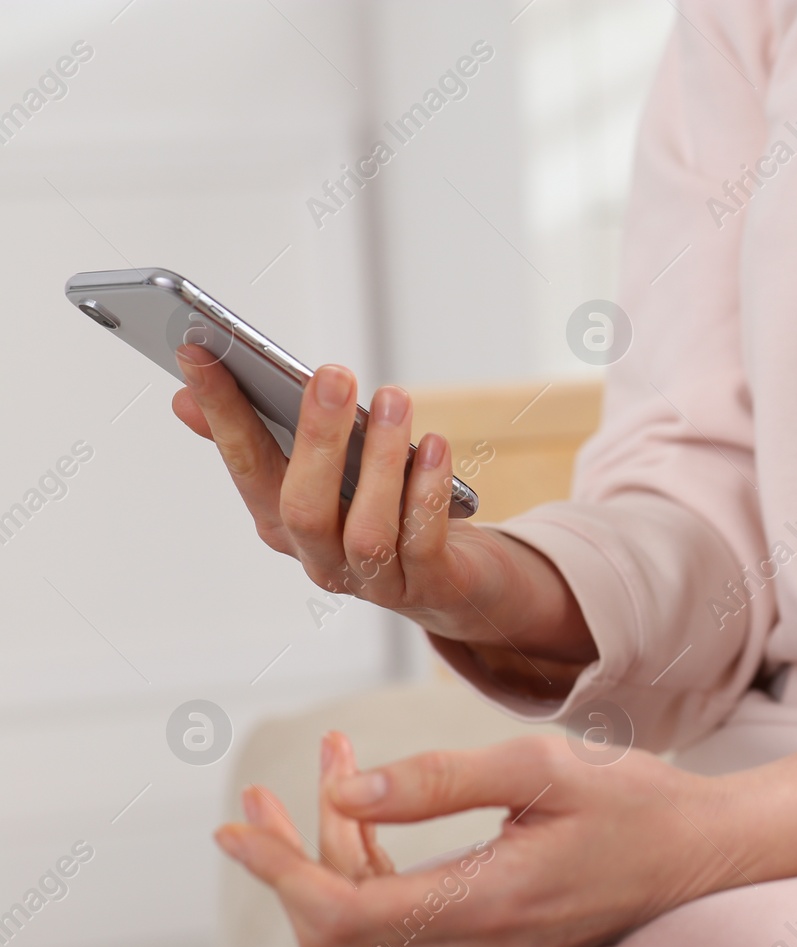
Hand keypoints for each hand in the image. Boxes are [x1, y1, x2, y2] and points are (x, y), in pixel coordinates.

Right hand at [170, 347, 593, 661]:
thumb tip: (185, 398)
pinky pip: (423, 543)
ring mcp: (373, 579)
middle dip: (316, 438)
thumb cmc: (384, 511)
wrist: (455, 583)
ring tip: (394, 400)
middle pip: (303, 506)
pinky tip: (433, 446)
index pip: (245, 465)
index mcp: (283, 522)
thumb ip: (265, 437)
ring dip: (380, 461)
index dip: (223, 413)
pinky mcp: (428, 586)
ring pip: (367, 531)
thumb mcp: (324, 473)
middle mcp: (320, 556)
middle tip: (333, 374)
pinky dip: (427, 493)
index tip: (200, 353)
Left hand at [215, 733, 740, 946]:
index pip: (345, 912)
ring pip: (369, 923)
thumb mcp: (544, 768)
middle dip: (290, 861)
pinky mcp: (492, 941)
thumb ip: (443, 779)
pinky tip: (372, 805)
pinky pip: (405, 917)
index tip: (235, 827)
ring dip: (332, 853)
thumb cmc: (637, 803)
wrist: (705, 852)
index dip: (279, 872)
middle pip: (341, 928)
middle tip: (261, 795)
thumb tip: (346, 788)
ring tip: (331, 765)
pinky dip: (375, 862)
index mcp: (486, 905)